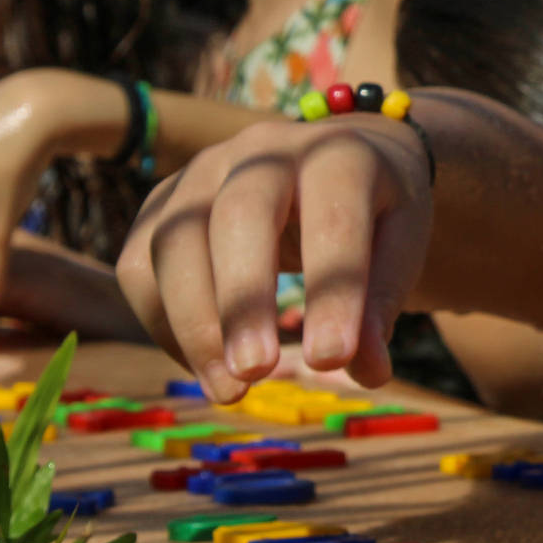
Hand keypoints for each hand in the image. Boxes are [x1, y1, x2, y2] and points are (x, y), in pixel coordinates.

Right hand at [116, 112, 431, 401]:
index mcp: (340, 153)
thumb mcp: (401, 244)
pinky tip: (204, 366)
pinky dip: (162, 323)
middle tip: (255, 374)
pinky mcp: (162, 203)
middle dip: (242, 301)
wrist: (333, 159)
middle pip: (238, 216)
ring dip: (193, 325)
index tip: (332, 360)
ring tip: (230, 391)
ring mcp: (203, 170)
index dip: (331, 290)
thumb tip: (368, 372)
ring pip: (174, 240)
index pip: (334, 218)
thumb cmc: (374, 211)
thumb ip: (383, 302)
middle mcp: (265, 150)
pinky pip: (140, 265)